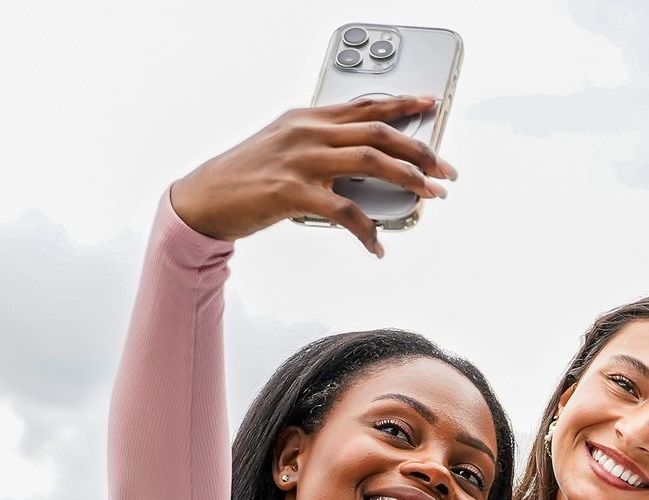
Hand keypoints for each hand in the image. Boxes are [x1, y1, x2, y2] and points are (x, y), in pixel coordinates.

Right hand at [168, 96, 454, 257]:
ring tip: (431, 195)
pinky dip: (367, 231)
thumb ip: (323, 146)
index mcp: (307, 117)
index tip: (431, 104)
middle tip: (446, 170)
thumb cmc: (246, 177)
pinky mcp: (292, 191)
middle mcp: (307, 131)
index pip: (364, 106)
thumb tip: (367, 162)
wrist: (203, 198)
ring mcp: (300, 159)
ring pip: (370, 161)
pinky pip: (345, 211)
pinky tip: (378, 246)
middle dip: (420, 149)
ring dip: (408, 179)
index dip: (402, 105)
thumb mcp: (285, 148)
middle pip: (378, 132)